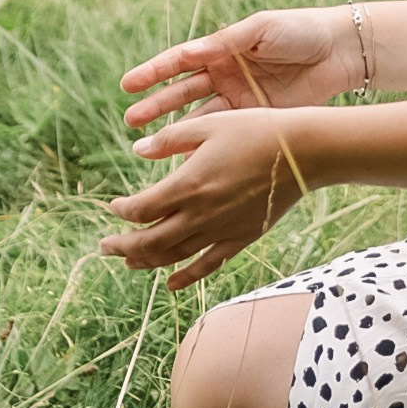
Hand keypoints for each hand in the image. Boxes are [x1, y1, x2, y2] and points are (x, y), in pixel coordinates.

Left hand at [100, 109, 315, 288]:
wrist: (301, 151)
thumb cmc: (254, 130)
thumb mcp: (208, 125)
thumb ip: (169, 139)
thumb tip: (137, 150)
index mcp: (188, 184)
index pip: (141, 209)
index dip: (121, 211)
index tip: (113, 207)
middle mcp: (201, 213)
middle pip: (151, 240)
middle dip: (123, 245)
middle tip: (105, 246)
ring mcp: (221, 229)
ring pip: (175, 256)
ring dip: (147, 261)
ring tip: (129, 261)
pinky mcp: (241, 237)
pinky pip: (208, 264)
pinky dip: (186, 276)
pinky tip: (171, 283)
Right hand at [120, 8, 361, 129]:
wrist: (339, 52)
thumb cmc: (299, 31)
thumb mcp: (262, 29)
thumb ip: (227, 42)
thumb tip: (190, 52)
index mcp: (222, 49)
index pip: (180, 61)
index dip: (153, 73)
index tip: (128, 85)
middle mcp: (224, 75)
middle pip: (183, 93)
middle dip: (156, 107)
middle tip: (132, 122)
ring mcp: (238, 100)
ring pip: (199, 118)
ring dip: (175, 132)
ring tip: (149, 147)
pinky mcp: (255, 119)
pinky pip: (225, 136)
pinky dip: (206, 149)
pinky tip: (187, 163)